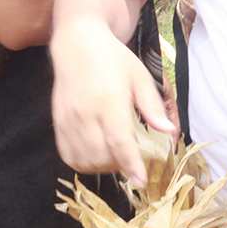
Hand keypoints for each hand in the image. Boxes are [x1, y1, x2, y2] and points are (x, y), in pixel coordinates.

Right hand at [51, 19, 175, 184]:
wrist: (77, 46)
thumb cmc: (115, 60)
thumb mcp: (140, 77)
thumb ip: (151, 107)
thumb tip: (169, 132)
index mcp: (109, 101)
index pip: (119, 141)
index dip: (130, 164)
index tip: (140, 181)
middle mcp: (85, 114)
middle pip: (101, 156)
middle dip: (119, 166)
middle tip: (134, 161)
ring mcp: (68, 121)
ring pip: (83, 160)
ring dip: (102, 167)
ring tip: (117, 157)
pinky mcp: (57, 124)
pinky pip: (67, 155)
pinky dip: (83, 163)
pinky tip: (97, 155)